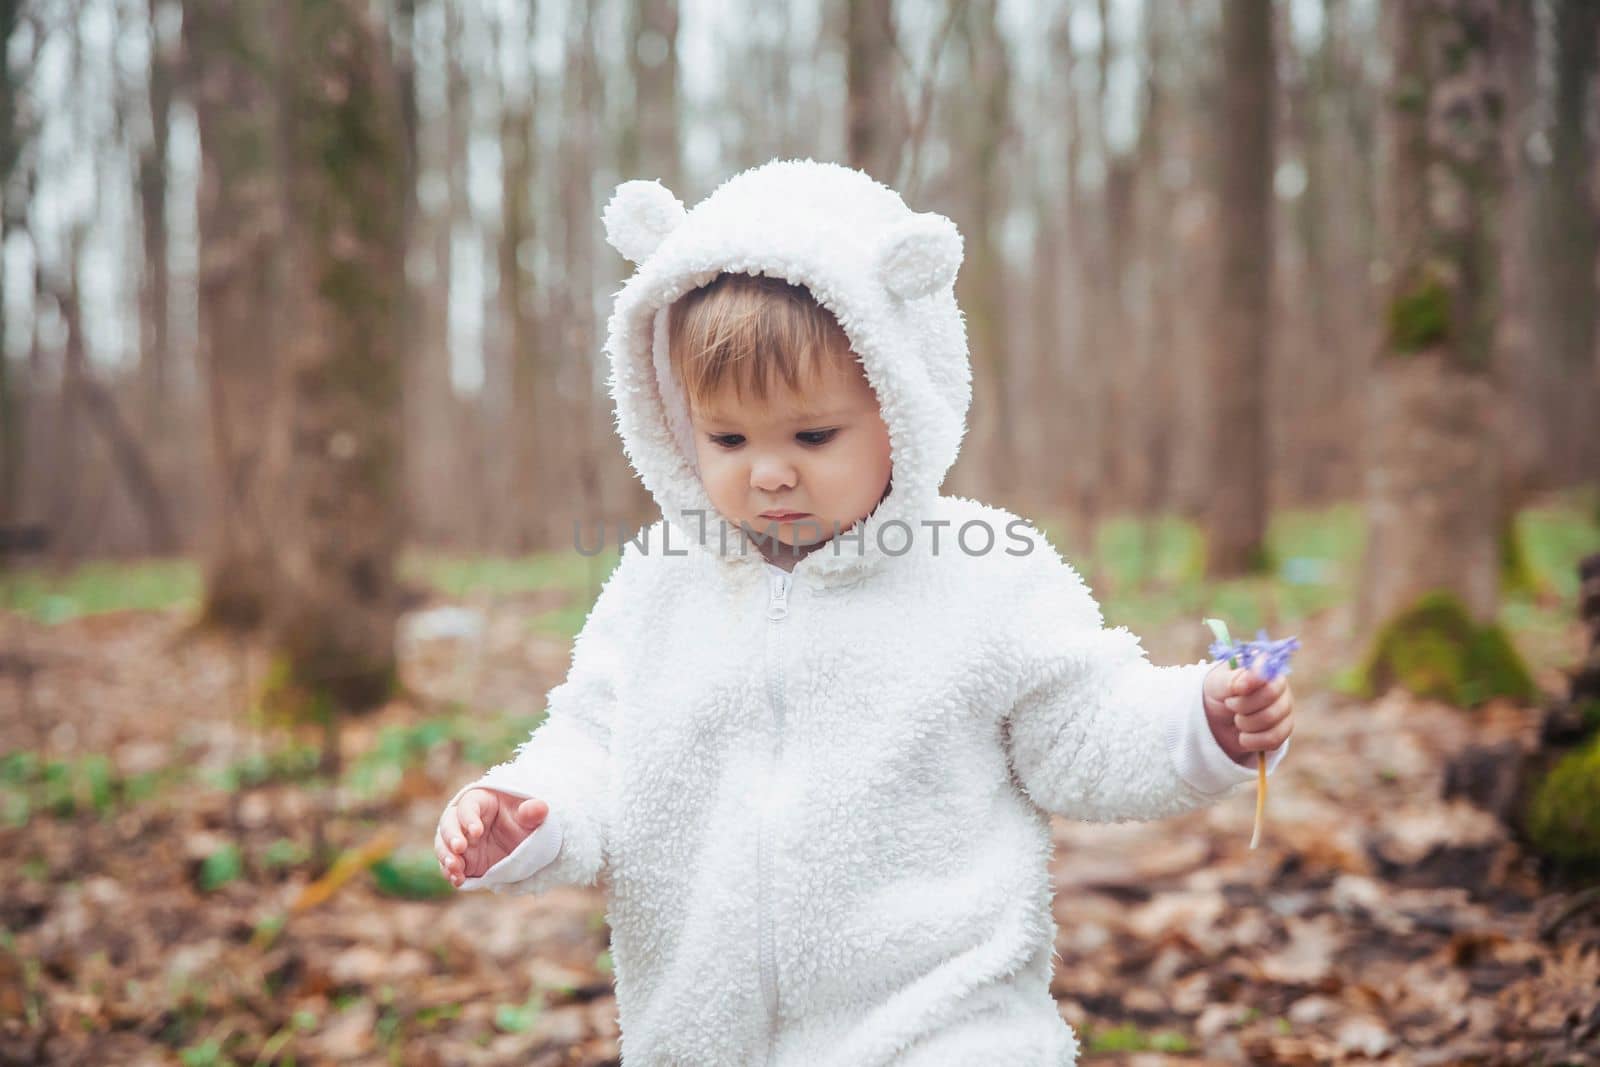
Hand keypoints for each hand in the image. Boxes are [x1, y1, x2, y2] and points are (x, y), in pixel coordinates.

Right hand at [435, 788, 549, 886]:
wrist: (523, 843)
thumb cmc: (524, 821)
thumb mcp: (531, 817)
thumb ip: (533, 812)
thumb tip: (539, 808)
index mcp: (479, 801)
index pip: (467, 806)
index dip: (469, 818)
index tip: (477, 831)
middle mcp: (463, 820)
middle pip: (448, 824)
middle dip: (451, 836)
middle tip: (459, 848)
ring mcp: (460, 841)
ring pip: (443, 846)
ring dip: (446, 856)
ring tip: (455, 868)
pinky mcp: (462, 860)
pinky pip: (449, 866)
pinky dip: (450, 873)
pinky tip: (458, 880)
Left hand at [1203, 663, 1293, 766]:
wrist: (1217, 719)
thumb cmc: (1218, 693)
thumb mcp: (1217, 683)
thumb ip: (1230, 680)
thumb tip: (1243, 684)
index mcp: (1264, 667)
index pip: (1268, 672)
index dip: (1251, 682)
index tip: (1235, 690)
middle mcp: (1279, 686)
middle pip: (1270, 696)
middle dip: (1243, 705)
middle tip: (1229, 704)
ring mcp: (1284, 708)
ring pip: (1271, 720)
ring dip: (1246, 724)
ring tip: (1237, 720)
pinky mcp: (1284, 729)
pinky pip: (1274, 739)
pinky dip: (1253, 741)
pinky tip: (1243, 737)